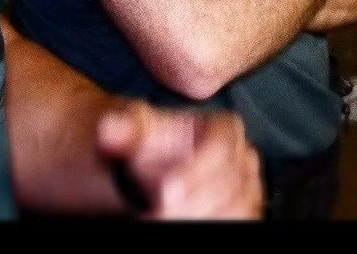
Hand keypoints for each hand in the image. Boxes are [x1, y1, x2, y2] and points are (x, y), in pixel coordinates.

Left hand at [94, 99, 261, 219]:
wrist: (156, 168)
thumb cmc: (153, 148)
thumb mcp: (137, 132)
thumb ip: (126, 129)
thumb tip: (109, 129)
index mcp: (225, 130)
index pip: (222, 146)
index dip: (197, 170)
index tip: (166, 190)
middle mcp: (243, 160)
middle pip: (231, 185)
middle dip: (193, 205)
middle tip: (158, 214)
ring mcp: (247, 190)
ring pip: (239, 209)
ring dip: (201, 219)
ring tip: (161, 218)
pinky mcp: (242, 212)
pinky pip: (240, 222)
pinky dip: (208, 226)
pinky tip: (175, 224)